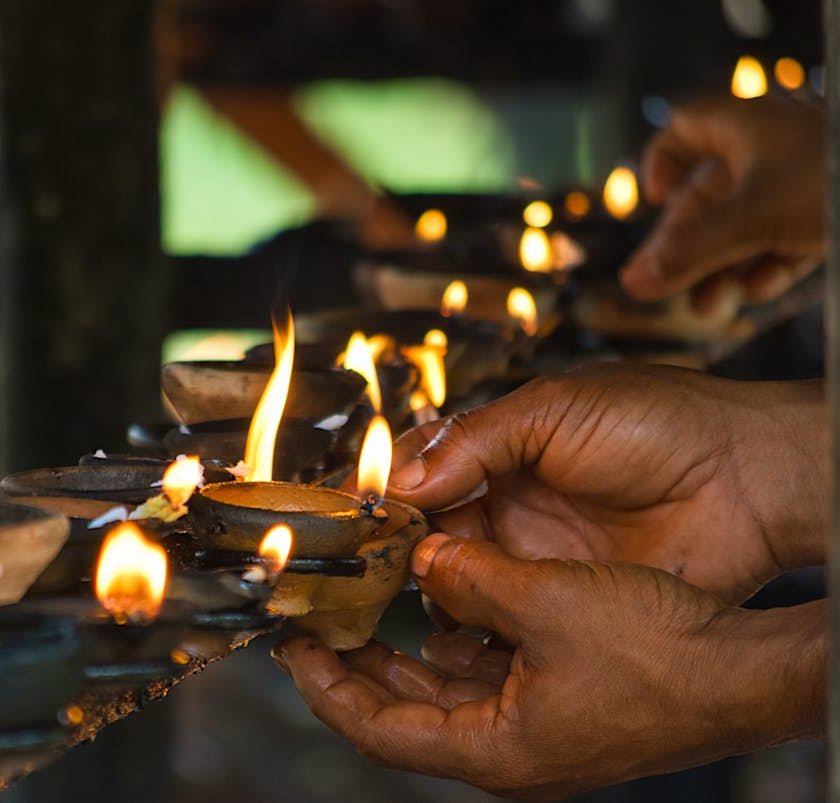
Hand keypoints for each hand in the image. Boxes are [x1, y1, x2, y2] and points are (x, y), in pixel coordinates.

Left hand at [274, 535, 823, 799]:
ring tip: (374, 598)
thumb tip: (426, 557)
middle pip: (406, 709)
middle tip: (323, 620)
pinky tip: (447, 594)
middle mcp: (510, 748)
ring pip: (446, 687)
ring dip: (408, 644)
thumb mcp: (545, 601)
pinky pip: (489, 671)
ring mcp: (538, 729)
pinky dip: (460, 635)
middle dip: (359, 662)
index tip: (296, 649)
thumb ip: (469, 576)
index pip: (378, 728)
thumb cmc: (664, 655)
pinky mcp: (564, 702)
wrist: (750, 669)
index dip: (327, 687)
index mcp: (495, 748)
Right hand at [385, 364, 823, 603]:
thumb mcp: (553, 410)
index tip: (354, 512)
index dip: (385, 492)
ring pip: (452, 578)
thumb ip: (474, 441)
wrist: (747, 480)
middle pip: (425, 530)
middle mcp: (506, 505)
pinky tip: (446, 620)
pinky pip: (498, 618)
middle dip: (394, 543)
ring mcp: (531, 556)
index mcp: (499, 450)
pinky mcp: (559, 601)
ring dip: (424, 584)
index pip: (420, 473)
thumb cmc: (660, 423)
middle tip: (367, 559)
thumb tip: (400, 480)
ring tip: (402, 587)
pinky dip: (467, 623)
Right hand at [619, 96, 824, 314]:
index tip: (656, 202)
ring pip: (743, 228)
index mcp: (749, 126)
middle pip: (709, 196)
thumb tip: (634, 283)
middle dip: (686, 244)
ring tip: (706, 308)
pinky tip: (748, 295)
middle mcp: (773, 152)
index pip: (685, 128)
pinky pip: (781, 245)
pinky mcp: (827, 219)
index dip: (662, 161)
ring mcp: (802, 186)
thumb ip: (689, 253)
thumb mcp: (753, 219)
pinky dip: (761, 271)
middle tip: (661, 286)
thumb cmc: (836, 181)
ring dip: (719, 270)